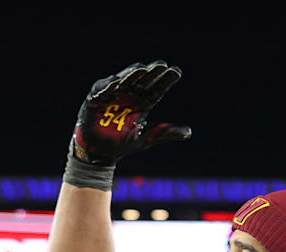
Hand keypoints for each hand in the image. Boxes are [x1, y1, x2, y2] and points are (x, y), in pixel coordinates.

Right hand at [71, 59, 190, 164]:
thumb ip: (165, 132)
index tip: (177, 72)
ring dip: (132, 75)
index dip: (166, 81)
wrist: (100, 152)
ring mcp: (113, 95)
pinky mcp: (96, 98)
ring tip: (143, 69)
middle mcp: (129, 96)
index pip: (156, 89)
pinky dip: (109, 86)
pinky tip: (117, 81)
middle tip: (163, 66)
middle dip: (152, 74)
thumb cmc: (122, 144)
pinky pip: (102, 90)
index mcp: (142, 104)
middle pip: (143, 82)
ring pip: (124, 81)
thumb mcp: (147, 139)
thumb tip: (189, 133)